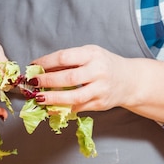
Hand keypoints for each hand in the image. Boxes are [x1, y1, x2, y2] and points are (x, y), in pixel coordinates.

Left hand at [29, 45, 163, 122]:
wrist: (130, 80)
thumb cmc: (105, 65)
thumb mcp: (90, 55)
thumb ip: (70, 61)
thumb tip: (42, 69)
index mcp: (92, 55)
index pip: (64, 57)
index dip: (46, 63)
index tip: (33, 66)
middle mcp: (98, 72)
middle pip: (68, 78)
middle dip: (47, 81)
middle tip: (34, 83)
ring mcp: (101, 89)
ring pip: (74, 97)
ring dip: (53, 98)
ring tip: (40, 98)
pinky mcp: (101, 104)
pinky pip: (79, 107)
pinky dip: (63, 108)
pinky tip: (52, 107)